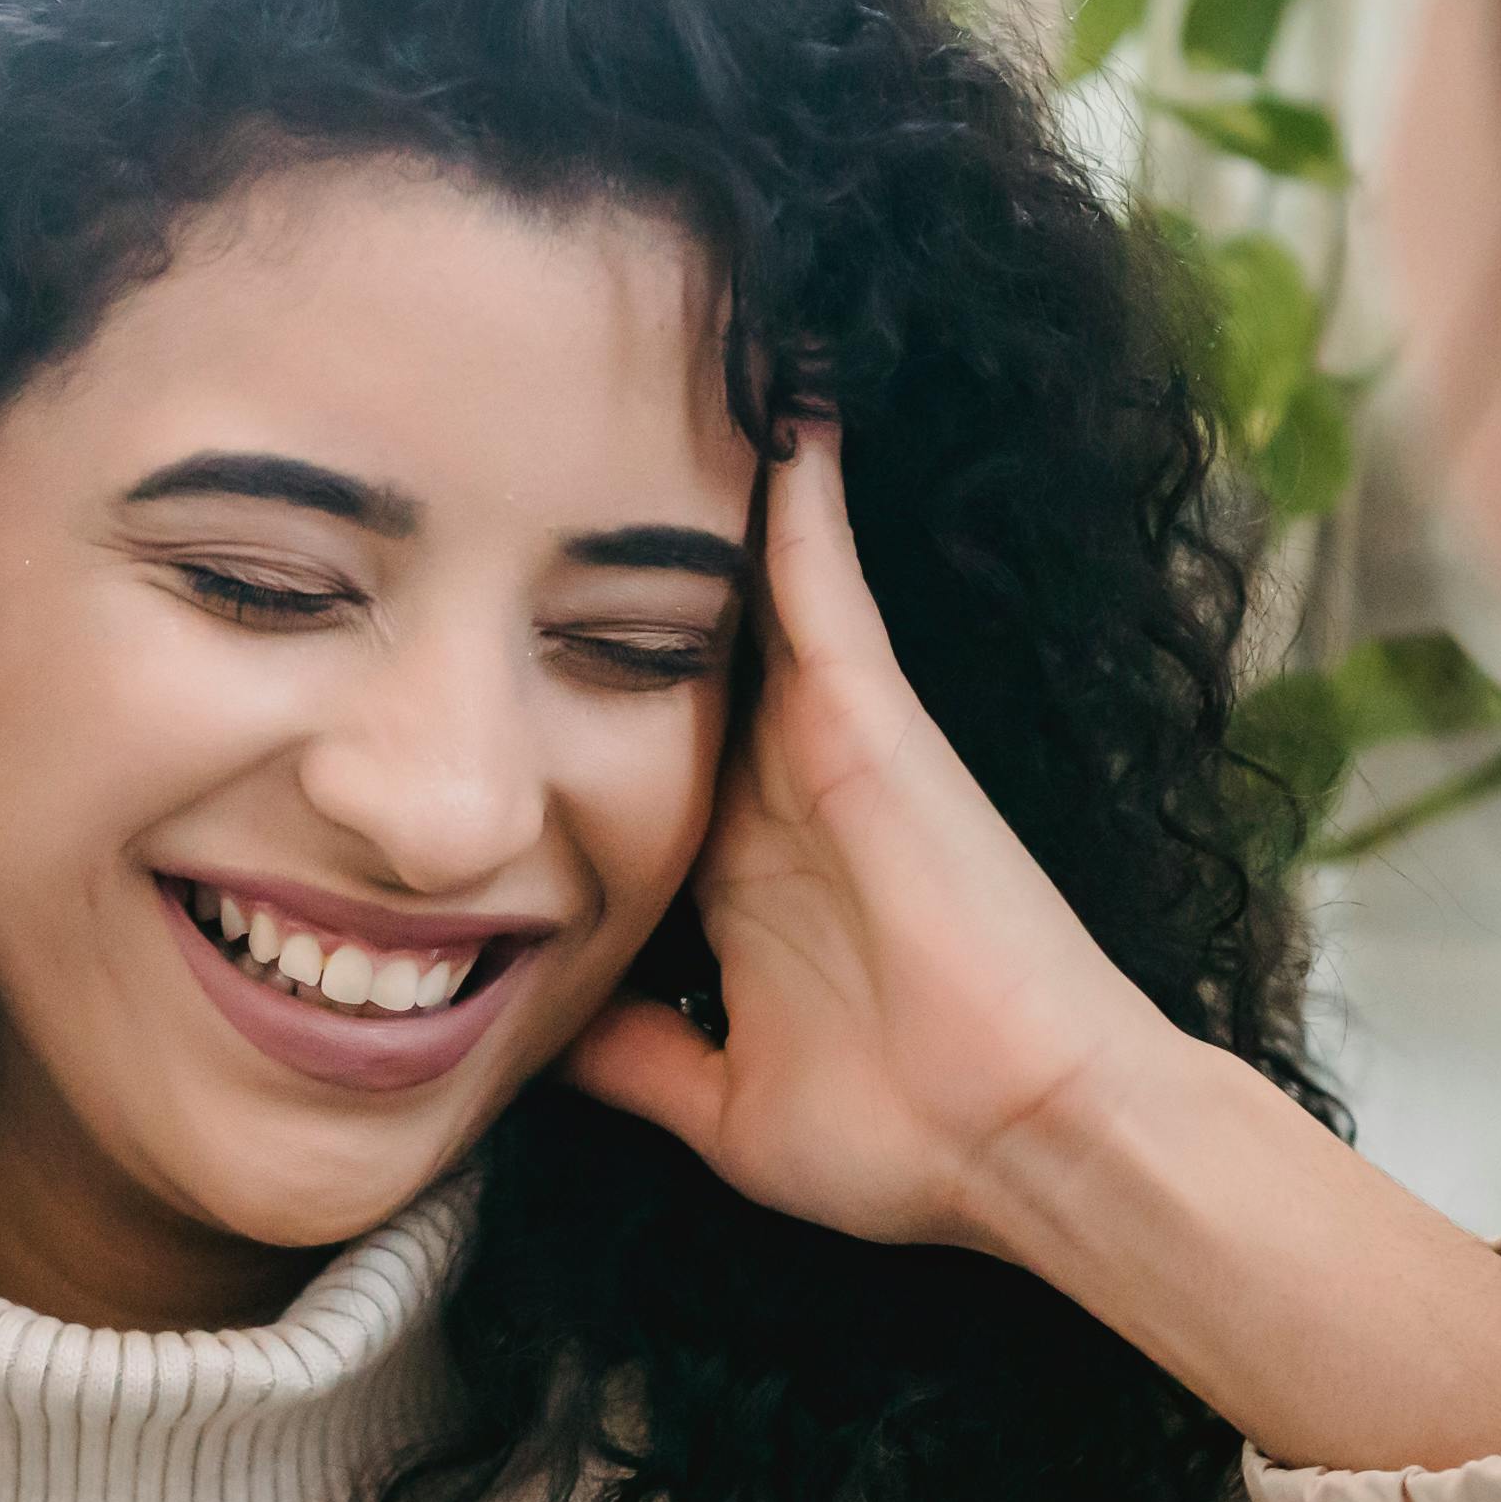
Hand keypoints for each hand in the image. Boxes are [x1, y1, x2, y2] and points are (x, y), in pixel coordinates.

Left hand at [572, 431, 1500, 1471]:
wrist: (1025, 1142)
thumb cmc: (902, 1136)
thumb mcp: (715, 1103)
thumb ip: (628, 1061)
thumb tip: (532, 1047)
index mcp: (732, 873)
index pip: (628, 755)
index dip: (556, 694)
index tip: (475, 618)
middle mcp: (771, 790)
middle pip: (669, 650)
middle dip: (597, 555)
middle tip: (518, 445)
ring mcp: (823, 743)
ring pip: (736, 588)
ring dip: (692, 486)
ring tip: (638, 359)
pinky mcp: (868, 717)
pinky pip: (815, 574)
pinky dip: (792, 486)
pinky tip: (767, 383)